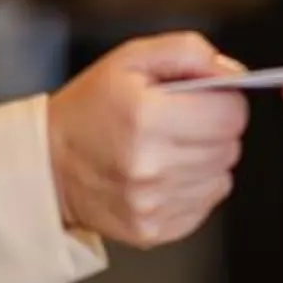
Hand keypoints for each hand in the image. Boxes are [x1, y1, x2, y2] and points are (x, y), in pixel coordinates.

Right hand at [46, 33, 249, 246]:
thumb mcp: (130, 59)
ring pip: (221, 178)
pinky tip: (164, 175)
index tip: (203, 100)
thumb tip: (234, 74)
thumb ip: (188, 52)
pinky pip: (203, 206)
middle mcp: (150, 166)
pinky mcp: (151, 230)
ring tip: (168, 149)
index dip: (224, 101)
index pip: (232, 115)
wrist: (48, 164)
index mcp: (147, 117)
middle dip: (213, 130)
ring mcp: (151, 203)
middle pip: (230, 148)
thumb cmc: (90, 108)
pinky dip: (192, 189)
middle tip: (180, 124)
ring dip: (204, 161)